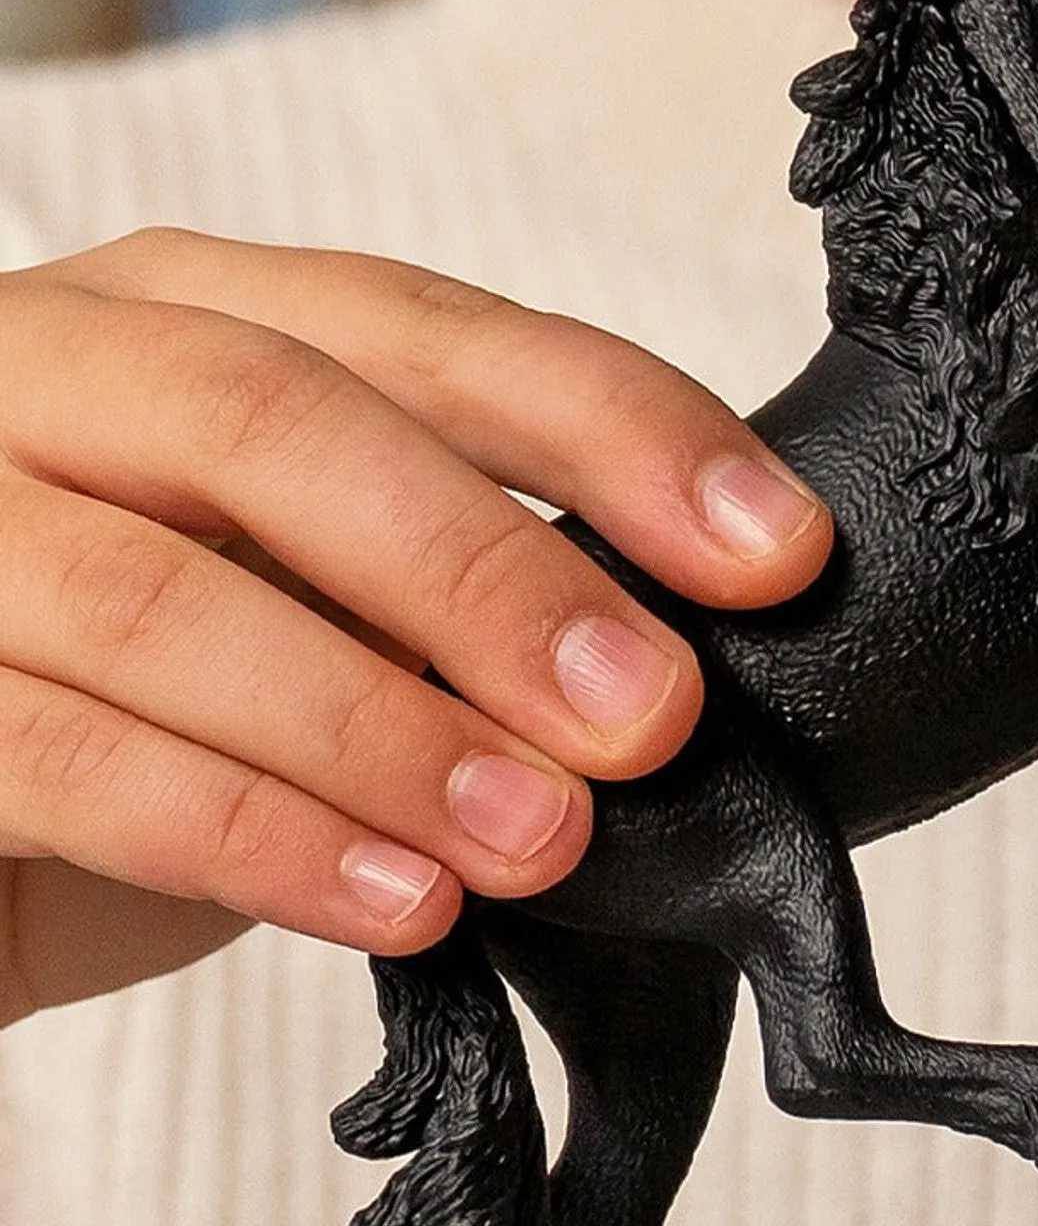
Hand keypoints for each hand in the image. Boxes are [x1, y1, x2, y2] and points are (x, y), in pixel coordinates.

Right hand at [0, 228, 831, 1020]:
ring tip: (543, 840)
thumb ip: (450, 591)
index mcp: (185, 320)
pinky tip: (402, 905)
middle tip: (650, 717)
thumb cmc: (154, 699)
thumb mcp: (317, 605)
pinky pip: (62, 753)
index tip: (777, 550)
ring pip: (160, 597)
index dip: (614, 426)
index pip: (420, 330)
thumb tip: (682, 653)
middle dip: (491, 571)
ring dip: (384, 728)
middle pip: (275, 420)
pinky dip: (255, 834)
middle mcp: (49, 376)